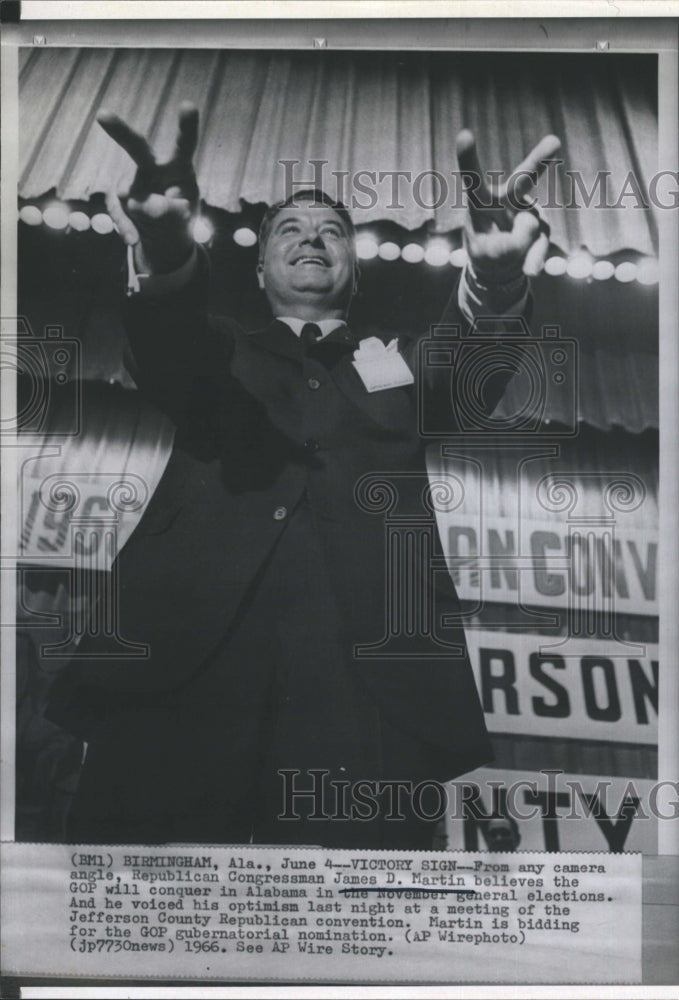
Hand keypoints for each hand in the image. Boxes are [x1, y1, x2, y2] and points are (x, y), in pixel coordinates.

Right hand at [97, 102, 199, 273]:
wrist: (164, 234)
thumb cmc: (180, 217)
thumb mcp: (184, 219)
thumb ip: (173, 214)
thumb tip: (152, 206)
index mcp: (178, 166)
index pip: (184, 145)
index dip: (187, 127)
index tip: (188, 105)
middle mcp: (152, 167)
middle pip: (137, 147)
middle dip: (120, 131)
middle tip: (103, 115)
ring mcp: (132, 181)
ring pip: (129, 193)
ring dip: (143, 214)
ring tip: (157, 225)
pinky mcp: (119, 198)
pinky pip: (118, 210)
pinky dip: (125, 227)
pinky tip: (133, 239)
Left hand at [456, 130, 560, 280]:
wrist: (502, 265)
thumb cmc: (488, 251)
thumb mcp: (489, 254)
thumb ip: (508, 245)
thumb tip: (532, 227)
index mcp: (482, 201)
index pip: (475, 178)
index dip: (469, 159)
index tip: (464, 134)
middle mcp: (509, 198)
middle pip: (524, 179)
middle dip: (539, 161)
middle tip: (554, 141)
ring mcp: (529, 211)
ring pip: (533, 224)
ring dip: (525, 246)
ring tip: (509, 254)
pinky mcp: (542, 226)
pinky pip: (540, 247)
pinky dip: (533, 260)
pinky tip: (528, 269)